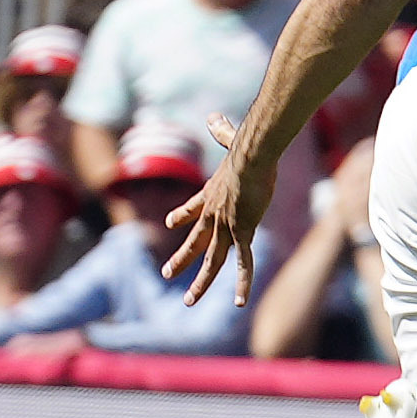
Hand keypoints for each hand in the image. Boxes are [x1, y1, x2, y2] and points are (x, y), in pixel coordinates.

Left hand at [156, 119, 273, 308]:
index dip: (181, 215)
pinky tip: (238, 302)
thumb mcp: (232, 141)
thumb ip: (222, 131)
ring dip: (200, 282)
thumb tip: (213, 115)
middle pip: (195, 242)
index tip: (169, 223)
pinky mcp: (242, 233)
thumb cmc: (245, 149)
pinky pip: (242, 264)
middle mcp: (213, 215)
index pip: (191, 208)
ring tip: (188, 301)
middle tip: (166, 272)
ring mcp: (225, 227)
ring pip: (211, 261)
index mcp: (210, 195)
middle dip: (181, 259)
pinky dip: (241, 284)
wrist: (250, 157)